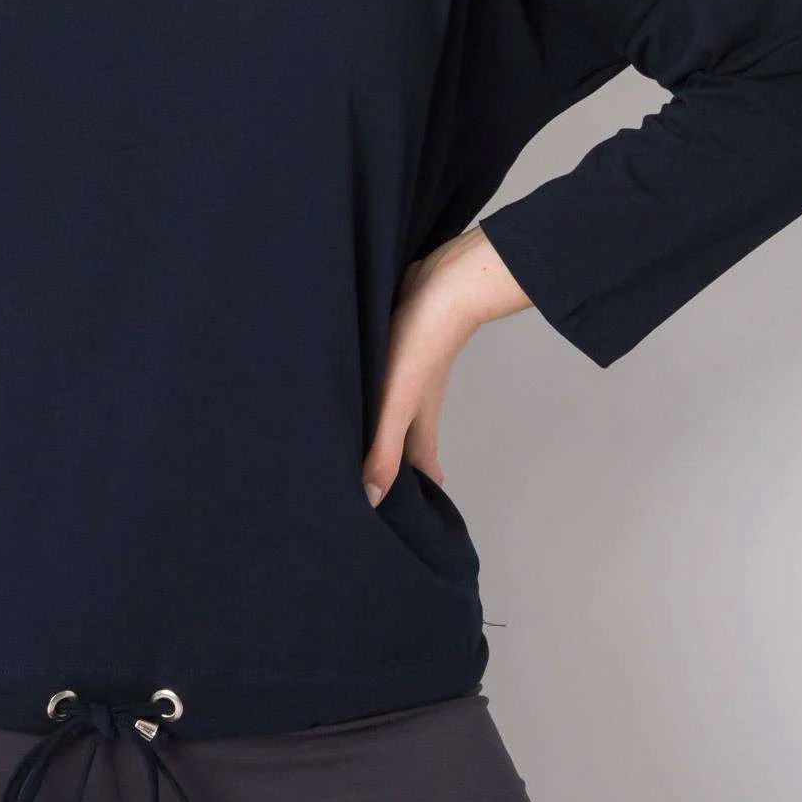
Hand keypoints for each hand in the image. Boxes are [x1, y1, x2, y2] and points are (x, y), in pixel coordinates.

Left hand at [361, 226, 530, 501]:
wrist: (444, 284)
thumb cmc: (423, 342)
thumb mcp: (397, 403)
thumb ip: (384, 448)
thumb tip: (371, 499)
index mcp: (418, 423)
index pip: (420, 470)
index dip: (412, 493)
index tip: (407, 518)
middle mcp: (416, 402)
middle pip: (406, 442)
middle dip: (393, 463)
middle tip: (373, 483)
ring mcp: (408, 374)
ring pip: (395, 409)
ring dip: (380, 425)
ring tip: (356, 439)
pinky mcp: (397, 348)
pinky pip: (384, 379)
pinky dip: (372, 391)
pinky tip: (357, 385)